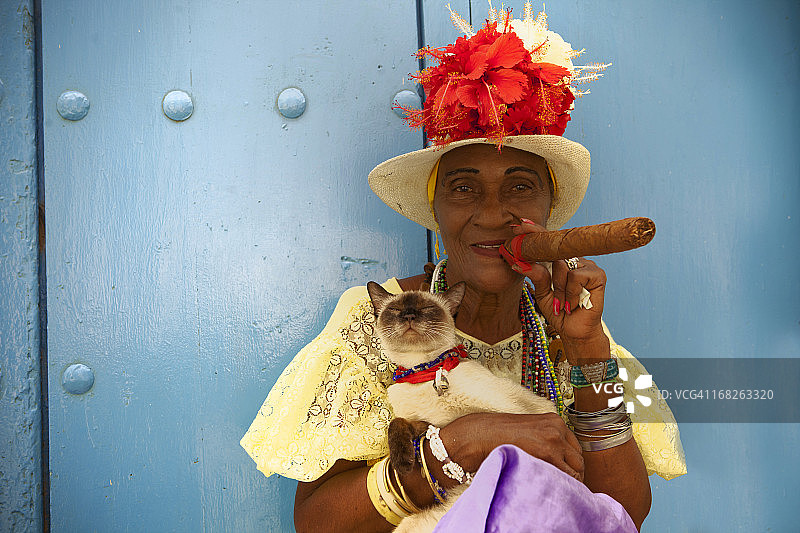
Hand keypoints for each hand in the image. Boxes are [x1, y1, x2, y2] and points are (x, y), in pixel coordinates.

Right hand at [441, 412, 584, 481]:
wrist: (480, 435)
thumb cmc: (499, 435)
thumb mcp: (529, 430)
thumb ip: (546, 439)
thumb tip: (560, 461)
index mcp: (554, 420)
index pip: (575, 448)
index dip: (571, 464)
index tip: (565, 473)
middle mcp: (557, 428)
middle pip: (578, 459)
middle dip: (573, 474)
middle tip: (562, 484)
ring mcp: (554, 440)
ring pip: (575, 470)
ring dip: (568, 481)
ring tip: (554, 488)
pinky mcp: (548, 454)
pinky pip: (565, 477)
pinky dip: (561, 484)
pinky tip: (549, 486)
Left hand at [506, 219, 608, 359]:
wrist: (574, 331)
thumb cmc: (559, 311)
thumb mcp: (542, 293)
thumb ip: (536, 276)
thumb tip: (519, 262)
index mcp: (562, 261)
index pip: (548, 242)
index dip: (535, 232)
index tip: (519, 225)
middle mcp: (575, 260)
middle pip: (555, 253)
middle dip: (548, 272)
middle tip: (549, 291)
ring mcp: (588, 265)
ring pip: (562, 266)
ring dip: (559, 289)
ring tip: (564, 303)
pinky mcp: (597, 274)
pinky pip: (574, 276)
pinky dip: (570, 292)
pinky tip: (573, 304)